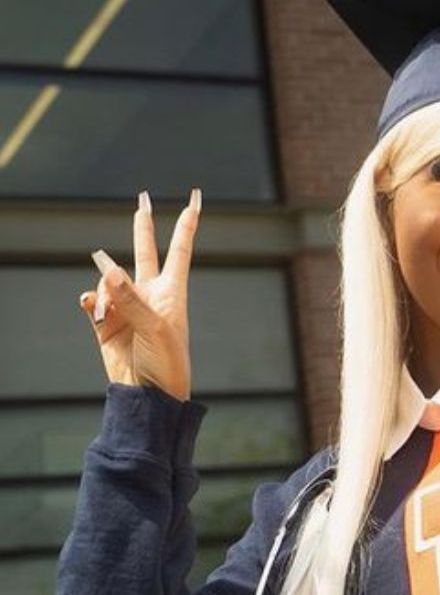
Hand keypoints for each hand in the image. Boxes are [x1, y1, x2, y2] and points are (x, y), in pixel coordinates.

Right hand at [78, 189, 201, 401]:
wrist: (150, 396)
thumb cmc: (167, 362)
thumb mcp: (155, 328)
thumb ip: (131, 298)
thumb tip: (106, 268)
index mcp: (173, 290)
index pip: (180, 248)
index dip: (187, 223)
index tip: (195, 198)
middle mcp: (150, 294)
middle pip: (144, 252)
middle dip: (143, 227)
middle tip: (143, 200)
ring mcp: (127, 308)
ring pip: (109, 281)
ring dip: (105, 290)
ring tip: (108, 309)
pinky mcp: (106, 325)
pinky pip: (92, 303)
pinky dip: (89, 301)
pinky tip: (89, 303)